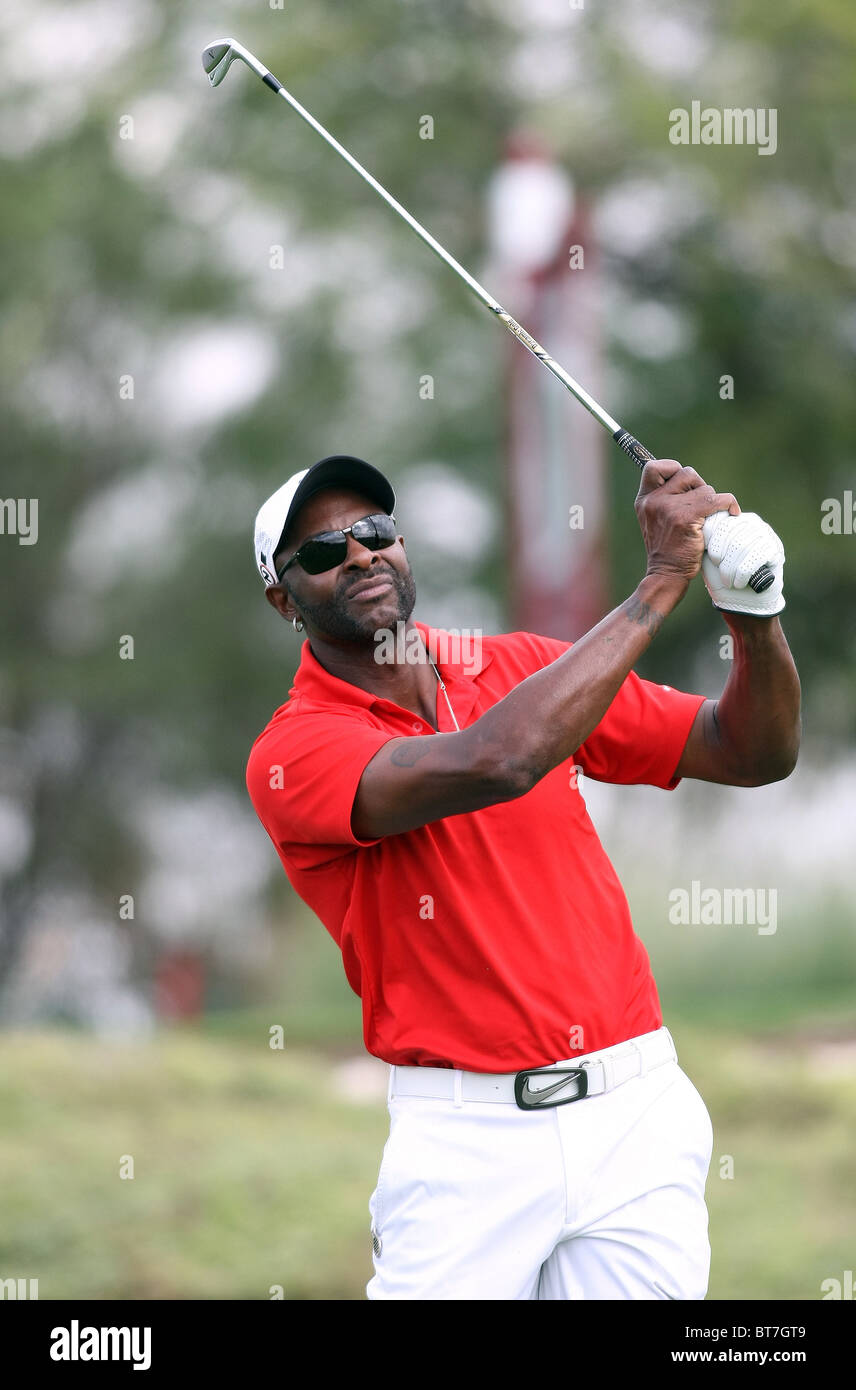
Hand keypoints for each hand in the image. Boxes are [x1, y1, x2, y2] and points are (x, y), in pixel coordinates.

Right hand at [635, 460, 738, 589]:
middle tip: (702, 505)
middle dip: (699, 485)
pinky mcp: (686, 518)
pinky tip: (731, 512)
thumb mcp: (654, 521)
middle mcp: (653, 501)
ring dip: (712, 501)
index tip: (684, 484)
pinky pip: (715, 499)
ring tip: (710, 518)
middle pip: (686, 473)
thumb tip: (692, 483)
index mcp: (644, 500)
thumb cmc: (666, 550)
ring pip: (704, 488)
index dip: (672, 469)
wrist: (665, 574)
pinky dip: (728, 504)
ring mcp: (668, 509)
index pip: (654, 467)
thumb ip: (665, 500)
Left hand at [702, 511, 784, 615]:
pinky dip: (742, 574)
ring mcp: (766, 534)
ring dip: (730, 569)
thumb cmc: (723, 577)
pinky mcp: (775, 549)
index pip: (720, 521)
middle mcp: (751, 522)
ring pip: (741, 545)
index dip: (713, 544)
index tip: (713, 561)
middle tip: (720, 573)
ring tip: (729, 582)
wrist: (744, 601)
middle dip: (720, 557)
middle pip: (730, 531)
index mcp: (733, 520)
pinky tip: (740, 583)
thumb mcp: (707, 557)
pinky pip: (753, 558)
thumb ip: (705, 539)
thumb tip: (702, 526)